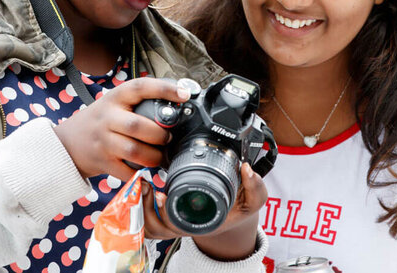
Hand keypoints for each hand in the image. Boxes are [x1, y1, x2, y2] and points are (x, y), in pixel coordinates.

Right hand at [53, 77, 190, 180]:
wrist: (67, 143)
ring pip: (134, 151)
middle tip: (167, 138)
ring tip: (160, 155)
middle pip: (138, 126)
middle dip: (159, 134)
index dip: (164, 89)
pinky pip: (128, 171)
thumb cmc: (100, 121)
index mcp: (115, 98)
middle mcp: (107, 118)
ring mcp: (103, 141)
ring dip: (154, 156)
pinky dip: (141, 173)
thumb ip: (138, 104)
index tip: (184, 94)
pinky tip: (145, 168)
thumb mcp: (114, 104)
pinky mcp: (103, 162)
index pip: (140, 87)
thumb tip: (177, 105)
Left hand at [142, 162, 267, 260]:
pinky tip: (144, 189)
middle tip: (146, 185)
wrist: (234, 211)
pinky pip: (147, 223)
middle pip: (156, 229)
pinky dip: (140, 210)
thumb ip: (256, 185)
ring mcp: (175, 225)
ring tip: (143, 185)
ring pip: (149, 227)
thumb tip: (246, 168)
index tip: (160, 193)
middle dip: (145, 208)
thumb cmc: (238, 207)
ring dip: (140, 208)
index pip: (177, 226)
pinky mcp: (168, 219)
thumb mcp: (254, 200)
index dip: (164, 212)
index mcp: (202, 224)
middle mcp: (186, 227)